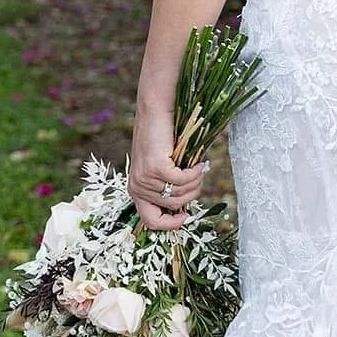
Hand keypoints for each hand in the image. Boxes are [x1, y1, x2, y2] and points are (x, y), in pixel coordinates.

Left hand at [128, 106, 208, 231]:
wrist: (156, 112)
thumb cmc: (160, 138)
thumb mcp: (159, 167)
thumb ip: (166, 187)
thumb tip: (185, 207)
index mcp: (135, 191)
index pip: (151, 221)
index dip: (171, 224)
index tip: (186, 216)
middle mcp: (137, 187)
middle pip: (173, 206)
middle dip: (192, 194)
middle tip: (199, 177)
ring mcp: (145, 179)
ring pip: (180, 194)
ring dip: (195, 182)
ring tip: (199, 168)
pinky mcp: (156, 168)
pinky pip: (183, 180)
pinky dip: (195, 173)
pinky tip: (200, 163)